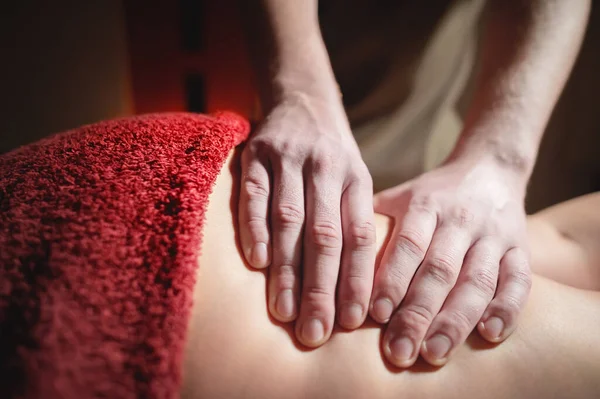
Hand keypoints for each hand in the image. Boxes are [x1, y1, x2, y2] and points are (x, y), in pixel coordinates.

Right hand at [238, 91, 376, 346]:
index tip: (353, 322)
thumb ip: (351, 222)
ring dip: (286, 269)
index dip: (358, 280)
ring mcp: (290, 158)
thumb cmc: (330, 156)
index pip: (360, 236)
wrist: (302, 97)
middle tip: (314, 333)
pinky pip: (254, 194)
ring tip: (284, 311)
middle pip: (325, 235)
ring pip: (289, 220)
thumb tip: (354, 290)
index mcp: (356, 180)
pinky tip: (256, 263)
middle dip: (321, 288)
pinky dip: (254, 228)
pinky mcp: (256, 152)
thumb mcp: (353, 180)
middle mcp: (327, 168)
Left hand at [370, 158, 531, 366]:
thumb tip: (328, 254)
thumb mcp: (400, 196)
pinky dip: (507, 308)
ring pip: (478, 280)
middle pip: (440, 270)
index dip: (393, 279)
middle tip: (399, 352)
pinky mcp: (521, 249)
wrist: (489, 170)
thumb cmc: (433, 194)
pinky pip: (519, 281)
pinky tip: (489, 335)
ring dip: (456, 320)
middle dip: (418, 313)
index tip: (376, 315)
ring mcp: (494, 235)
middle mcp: (461, 220)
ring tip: (434, 353)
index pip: (408, 244)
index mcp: (426, 204)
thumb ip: (371, 221)